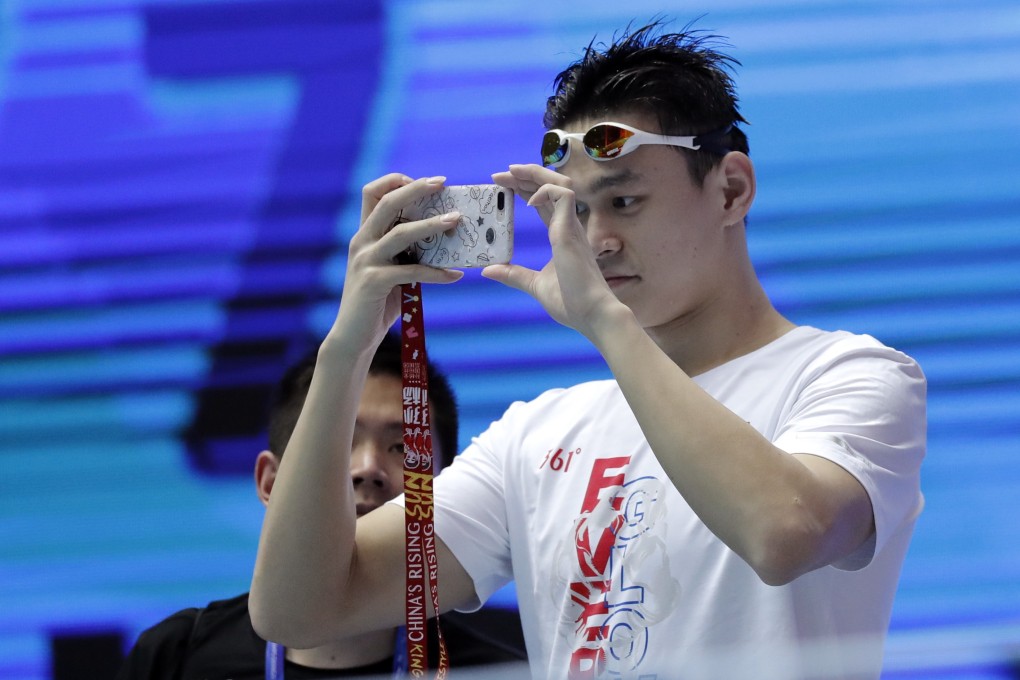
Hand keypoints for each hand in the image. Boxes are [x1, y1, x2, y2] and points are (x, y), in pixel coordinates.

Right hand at [331, 174, 463, 348]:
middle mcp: (361, 242)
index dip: (396, 181)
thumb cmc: (378, 303)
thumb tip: (444, 237)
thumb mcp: (391, 270)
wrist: (354, 337)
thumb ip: (407, 252)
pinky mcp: (373, 282)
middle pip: (386, 202)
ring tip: (456, 221)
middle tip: (442, 182)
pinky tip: (455, 276)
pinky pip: (411, 271)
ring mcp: (365, 261)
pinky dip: (436, 273)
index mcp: (365, 235)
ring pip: (400, 233)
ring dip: (431, 225)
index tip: (425, 182)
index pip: (372, 193)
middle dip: (415, 188)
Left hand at [485, 165, 622, 338]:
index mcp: (562, 235)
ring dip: (535, 174)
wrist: (591, 315)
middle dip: (526, 176)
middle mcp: (569, 226)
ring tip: (511, 172)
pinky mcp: (571, 230)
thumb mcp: (535, 285)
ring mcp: (572, 227)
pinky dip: (545, 191)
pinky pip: (563, 195)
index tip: (504, 185)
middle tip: (501, 174)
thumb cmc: (571, 302)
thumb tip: (488, 270)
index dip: (525, 189)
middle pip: (550, 187)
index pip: (544, 202)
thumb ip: (514, 275)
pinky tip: (528, 200)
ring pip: (559, 183)